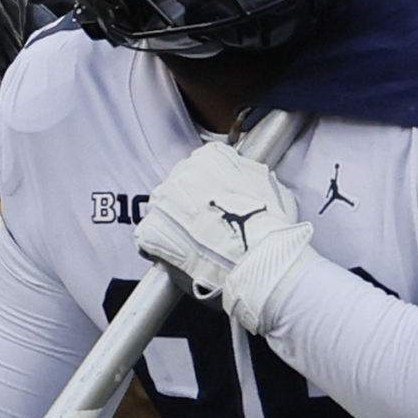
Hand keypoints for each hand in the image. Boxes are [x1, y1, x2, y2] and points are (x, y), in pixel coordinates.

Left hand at [137, 133, 322, 337]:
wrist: (258, 258)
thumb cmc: (269, 226)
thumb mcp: (269, 185)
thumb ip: (249, 177)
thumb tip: (247, 183)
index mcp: (211, 156)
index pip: (201, 167)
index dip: (210, 191)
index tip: (217, 206)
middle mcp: (182, 171)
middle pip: (180, 188)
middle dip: (190, 207)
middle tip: (208, 229)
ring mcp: (163, 201)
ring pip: (163, 212)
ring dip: (174, 227)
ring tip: (196, 248)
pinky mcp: (150, 231)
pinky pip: (148, 240)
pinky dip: (161, 251)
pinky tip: (182, 261)